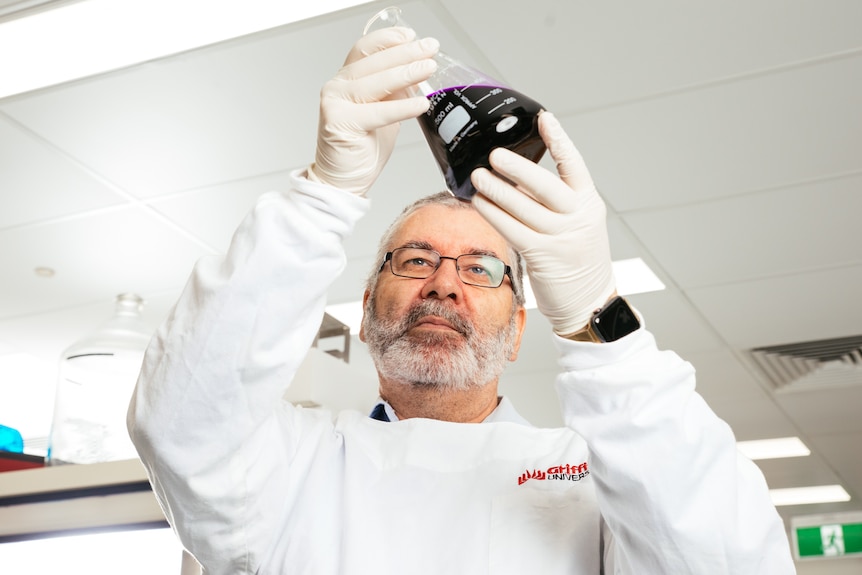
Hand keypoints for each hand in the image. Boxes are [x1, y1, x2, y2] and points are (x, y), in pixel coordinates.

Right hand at [308, 28, 438, 196]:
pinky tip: (421, 103)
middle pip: (373, 62)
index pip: (366, 49)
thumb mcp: (384, 113)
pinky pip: (378, 112)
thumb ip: (395, 93)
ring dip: (406, 73)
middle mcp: (337, 88)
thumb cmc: (361, 149)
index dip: (389, 39)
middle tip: (430, 49)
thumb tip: (417, 72)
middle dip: (406, 53)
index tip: (412, 36)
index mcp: (346, 80)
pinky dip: (402, 107)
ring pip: (375, 83)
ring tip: (428, 68)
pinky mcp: (340, 123)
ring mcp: (335, 104)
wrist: (343, 181)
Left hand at [470, 112, 615, 335]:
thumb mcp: (576, 223)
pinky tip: (480, 203)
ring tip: (477, 177)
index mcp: (589, 203)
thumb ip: (555, 201)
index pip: (575, 165)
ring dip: (497, 191)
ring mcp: (562, 238)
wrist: (588, 300)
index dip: (559, 141)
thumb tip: (517, 176)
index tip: (544, 118)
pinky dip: (494, 214)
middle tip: (494, 155)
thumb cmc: (576, 257)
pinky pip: (513, 229)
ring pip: (525, 208)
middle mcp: (579, 217)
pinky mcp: (544, 256)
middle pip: (545, 186)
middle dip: (518, 168)